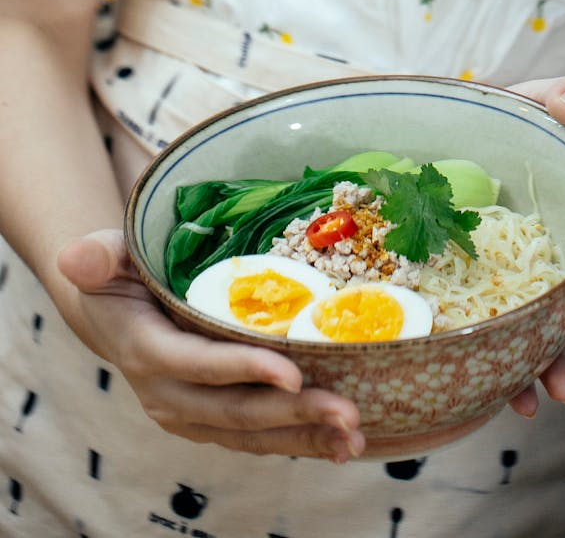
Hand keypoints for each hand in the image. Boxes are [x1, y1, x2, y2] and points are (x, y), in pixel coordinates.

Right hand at [57, 229, 364, 461]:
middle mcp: (169, 394)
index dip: (243, 370)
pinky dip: (300, 441)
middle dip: (293, 413)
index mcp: (147, 350)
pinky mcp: (212, 421)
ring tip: (353, 434)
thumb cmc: (120, 275)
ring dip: (306, 437)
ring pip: (252, 434)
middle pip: (235, 410)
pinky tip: (342, 443)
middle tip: (347, 410)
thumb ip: (97, 255)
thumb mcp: (106, 257)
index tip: (293, 373)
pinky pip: (258, 437)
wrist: (117, 315)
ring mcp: (192, 414)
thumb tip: (77, 257)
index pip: (198, 365)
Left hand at [505, 76, 564, 417]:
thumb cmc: (513, 123)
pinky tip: (502, 395)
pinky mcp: (475, 289)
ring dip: (546, 364)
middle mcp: (548, 252)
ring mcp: (514, 275)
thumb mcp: (541, 99)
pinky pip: (493, 331)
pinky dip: (501, 366)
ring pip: (538, 326)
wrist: (463, 140)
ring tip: (542, 396)